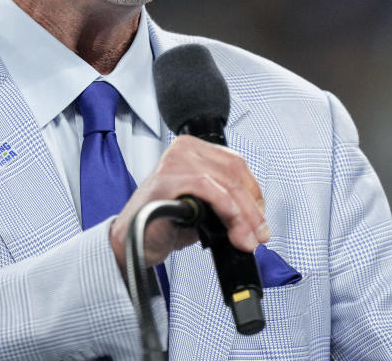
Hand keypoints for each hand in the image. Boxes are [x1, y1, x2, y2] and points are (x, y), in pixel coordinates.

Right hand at [109, 135, 269, 272]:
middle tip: (259, 234)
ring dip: (244, 216)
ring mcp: (174, 162)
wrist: (131, 242)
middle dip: (253, 209)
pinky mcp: (168, 180)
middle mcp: (183, 149)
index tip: (260, 219)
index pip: (236, 163)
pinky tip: (232, 229)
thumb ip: (226, 202)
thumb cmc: (162, 223)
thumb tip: (255, 218)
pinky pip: (210, 191)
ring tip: (247, 239)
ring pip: (226, 183)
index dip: (255, 193)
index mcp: (192, 149)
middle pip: (234, 173)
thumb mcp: (202, 207)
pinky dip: (228, 211)